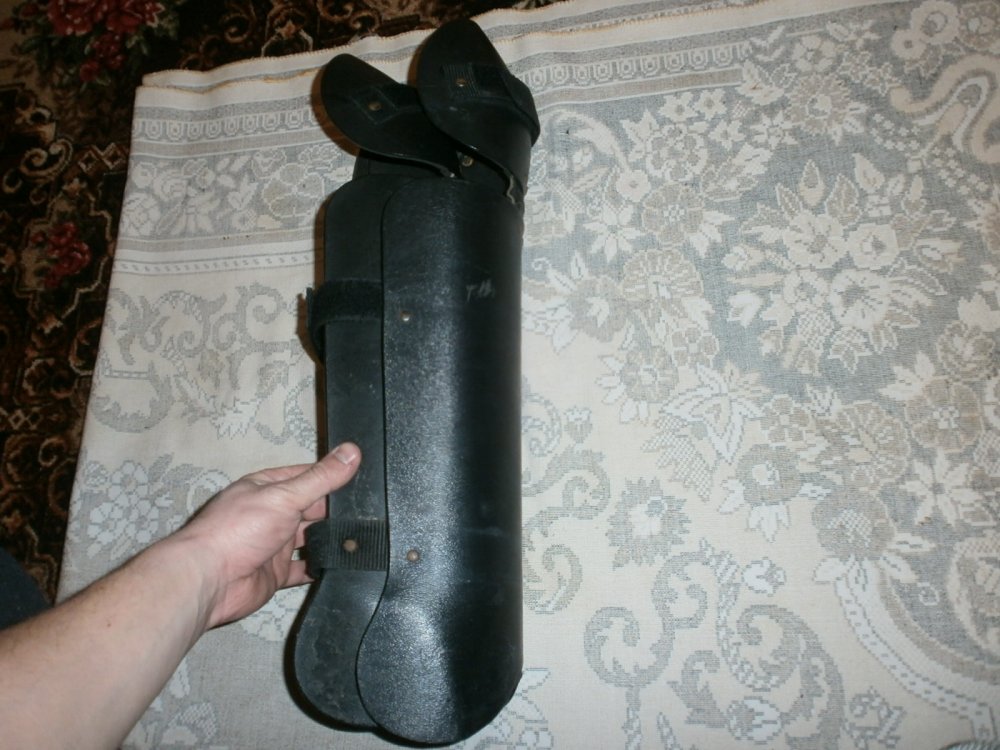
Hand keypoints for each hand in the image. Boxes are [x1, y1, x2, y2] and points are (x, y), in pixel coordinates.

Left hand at [166, 443, 360, 628]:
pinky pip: (304, 568)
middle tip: (369, 512)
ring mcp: (273, 545)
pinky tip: (341, 564)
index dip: (332, 476)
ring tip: (362, 537)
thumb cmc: (238, 530)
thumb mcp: (285, 495)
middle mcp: (270, 514)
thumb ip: (321, 478)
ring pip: (310, 538)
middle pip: (310, 508)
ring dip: (329, 538)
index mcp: (266, 488)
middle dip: (334, 510)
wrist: (209, 581)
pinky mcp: (276, 574)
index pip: (306, 476)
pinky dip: (320, 566)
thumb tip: (352, 452)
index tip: (363, 477)